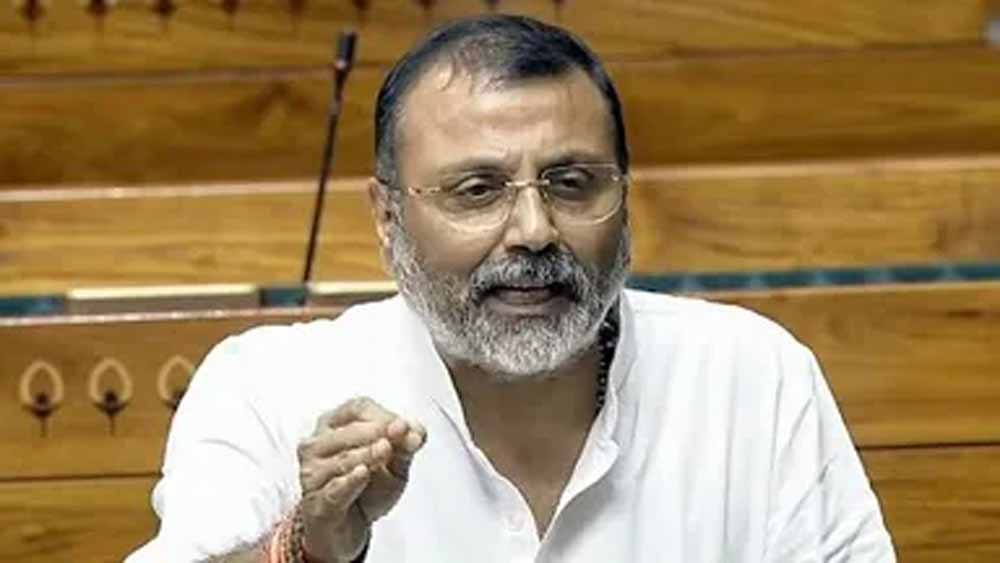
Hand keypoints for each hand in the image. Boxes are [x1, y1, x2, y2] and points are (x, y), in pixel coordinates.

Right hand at [296, 397, 426, 561]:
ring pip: (343, 459)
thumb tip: (414, 430)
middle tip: (401, 437)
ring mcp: (313, 473)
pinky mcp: (316, 502)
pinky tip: (363, 473)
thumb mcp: (395, 465)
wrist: (347, 529)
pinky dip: (350, 481)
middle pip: (350, 431)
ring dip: (368, 455)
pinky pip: (334, 488)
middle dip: (379, 433)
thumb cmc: (367, 488)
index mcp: (334, 425)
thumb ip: (406, 446)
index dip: (383, 415)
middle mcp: (317, 444)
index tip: (405, 426)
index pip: (357, 408)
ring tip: (386, 451)